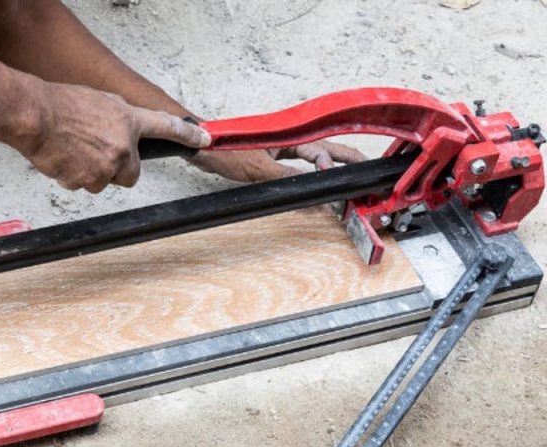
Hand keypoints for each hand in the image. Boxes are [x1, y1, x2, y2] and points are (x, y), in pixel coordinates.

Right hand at [14, 83, 210, 192]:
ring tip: (73, 150)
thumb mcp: (99, 101)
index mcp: (128, 121)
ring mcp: (105, 167)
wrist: (36, 118)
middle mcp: (122, 147)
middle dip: (117, 169)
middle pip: (131, 174)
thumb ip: (118, 117)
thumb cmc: (61, 106)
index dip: (188, 136)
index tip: (203, 140)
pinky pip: (82, 185)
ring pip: (103, 180)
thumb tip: (123, 129)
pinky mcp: (86, 181)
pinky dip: (73, 175)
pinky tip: (63, 157)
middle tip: (97, 154)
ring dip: (91, 171)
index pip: (167, 128)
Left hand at [188, 140, 366, 182]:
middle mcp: (288, 139)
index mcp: (290, 136)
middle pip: (324, 147)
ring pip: (313, 154)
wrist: (200, 147)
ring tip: (349, 171)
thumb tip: (309, 188)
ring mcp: (279, 147)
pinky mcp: (270, 155)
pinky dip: (309, 171)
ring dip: (330, 162)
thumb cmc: (224, 151)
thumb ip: (285, 178)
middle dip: (346, 157)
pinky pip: (297, 162)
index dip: (333, 165)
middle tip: (367, 167)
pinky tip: (314, 179)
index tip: (343, 179)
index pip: (321, 150)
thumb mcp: (257, 169)